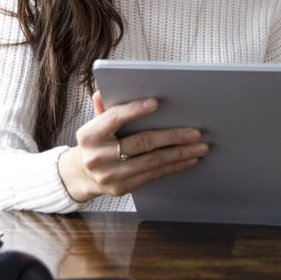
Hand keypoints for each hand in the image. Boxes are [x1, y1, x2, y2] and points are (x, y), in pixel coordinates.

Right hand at [58, 92, 208, 202]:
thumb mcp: (95, 124)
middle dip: (172, 137)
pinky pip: (153, 175)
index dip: (135, 110)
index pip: (114, 118)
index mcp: (89, 135)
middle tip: (195, 132)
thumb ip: (104, 108)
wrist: (81, 175)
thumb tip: (104, 91)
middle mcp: (98, 157)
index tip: (156, 103)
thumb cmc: (95, 143)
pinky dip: (173, 166)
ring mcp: (110, 175)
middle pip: (141, 143)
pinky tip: (188, 159)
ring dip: (179, 154)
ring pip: (152, 162)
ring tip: (199, 146)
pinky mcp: (122, 188)